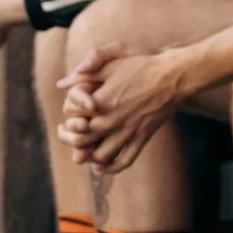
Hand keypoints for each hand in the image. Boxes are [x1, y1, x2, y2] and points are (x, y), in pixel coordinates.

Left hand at [55, 46, 189, 174]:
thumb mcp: (111, 64)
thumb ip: (85, 75)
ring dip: (89, 155)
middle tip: (68, 134)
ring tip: (86, 148)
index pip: (72, 115)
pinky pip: (123, 161)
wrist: (172, 76)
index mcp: (101, 102)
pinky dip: (110, 168)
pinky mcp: (141, 139)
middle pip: (81, 140)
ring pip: (99, 156)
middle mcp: (111, 121)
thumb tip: (61, 83)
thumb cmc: (141, 66)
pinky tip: (102, 165)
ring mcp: (127, 132)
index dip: (68, 113)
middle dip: (71, 138)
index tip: (70, 111)